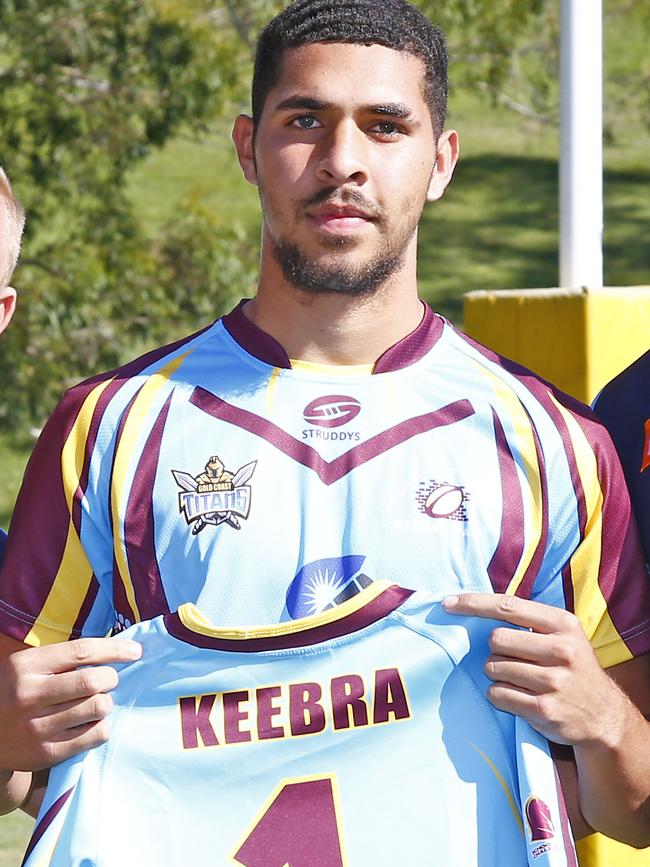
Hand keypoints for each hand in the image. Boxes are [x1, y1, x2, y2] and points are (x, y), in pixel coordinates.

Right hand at [0, 636, 141, 771]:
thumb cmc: (16, 692)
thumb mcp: (28, 667)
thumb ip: (63, 659)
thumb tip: (115, 652)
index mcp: (26, 666)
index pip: (82, 652)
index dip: (114, 650)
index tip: (135, 651)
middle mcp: (29, 695)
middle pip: (93, 681)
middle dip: (111, 679)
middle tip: (108, 681)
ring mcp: (37, 726)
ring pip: (98, 708)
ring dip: (106, 703)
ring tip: (96, 702)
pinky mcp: (47, 752)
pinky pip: (95, 735)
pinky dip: (101, 726)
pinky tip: (91, 722)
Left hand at [442, 593, 628, 747]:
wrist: (603, 716)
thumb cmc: (573, 668)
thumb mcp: (563, 635)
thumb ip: (529, 620)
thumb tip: (476, 606)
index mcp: (563, 624)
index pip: (507, 606)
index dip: (473, 604)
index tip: (448, 604)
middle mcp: (561, 650)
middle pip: (495, 639)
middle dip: (494, 650)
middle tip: (512, 659)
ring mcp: (553, 681)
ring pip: (493, 668)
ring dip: (496, 674)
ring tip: (519, 680)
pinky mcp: (543, 709)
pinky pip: (497, 694)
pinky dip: (499, 696)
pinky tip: (518, 697)